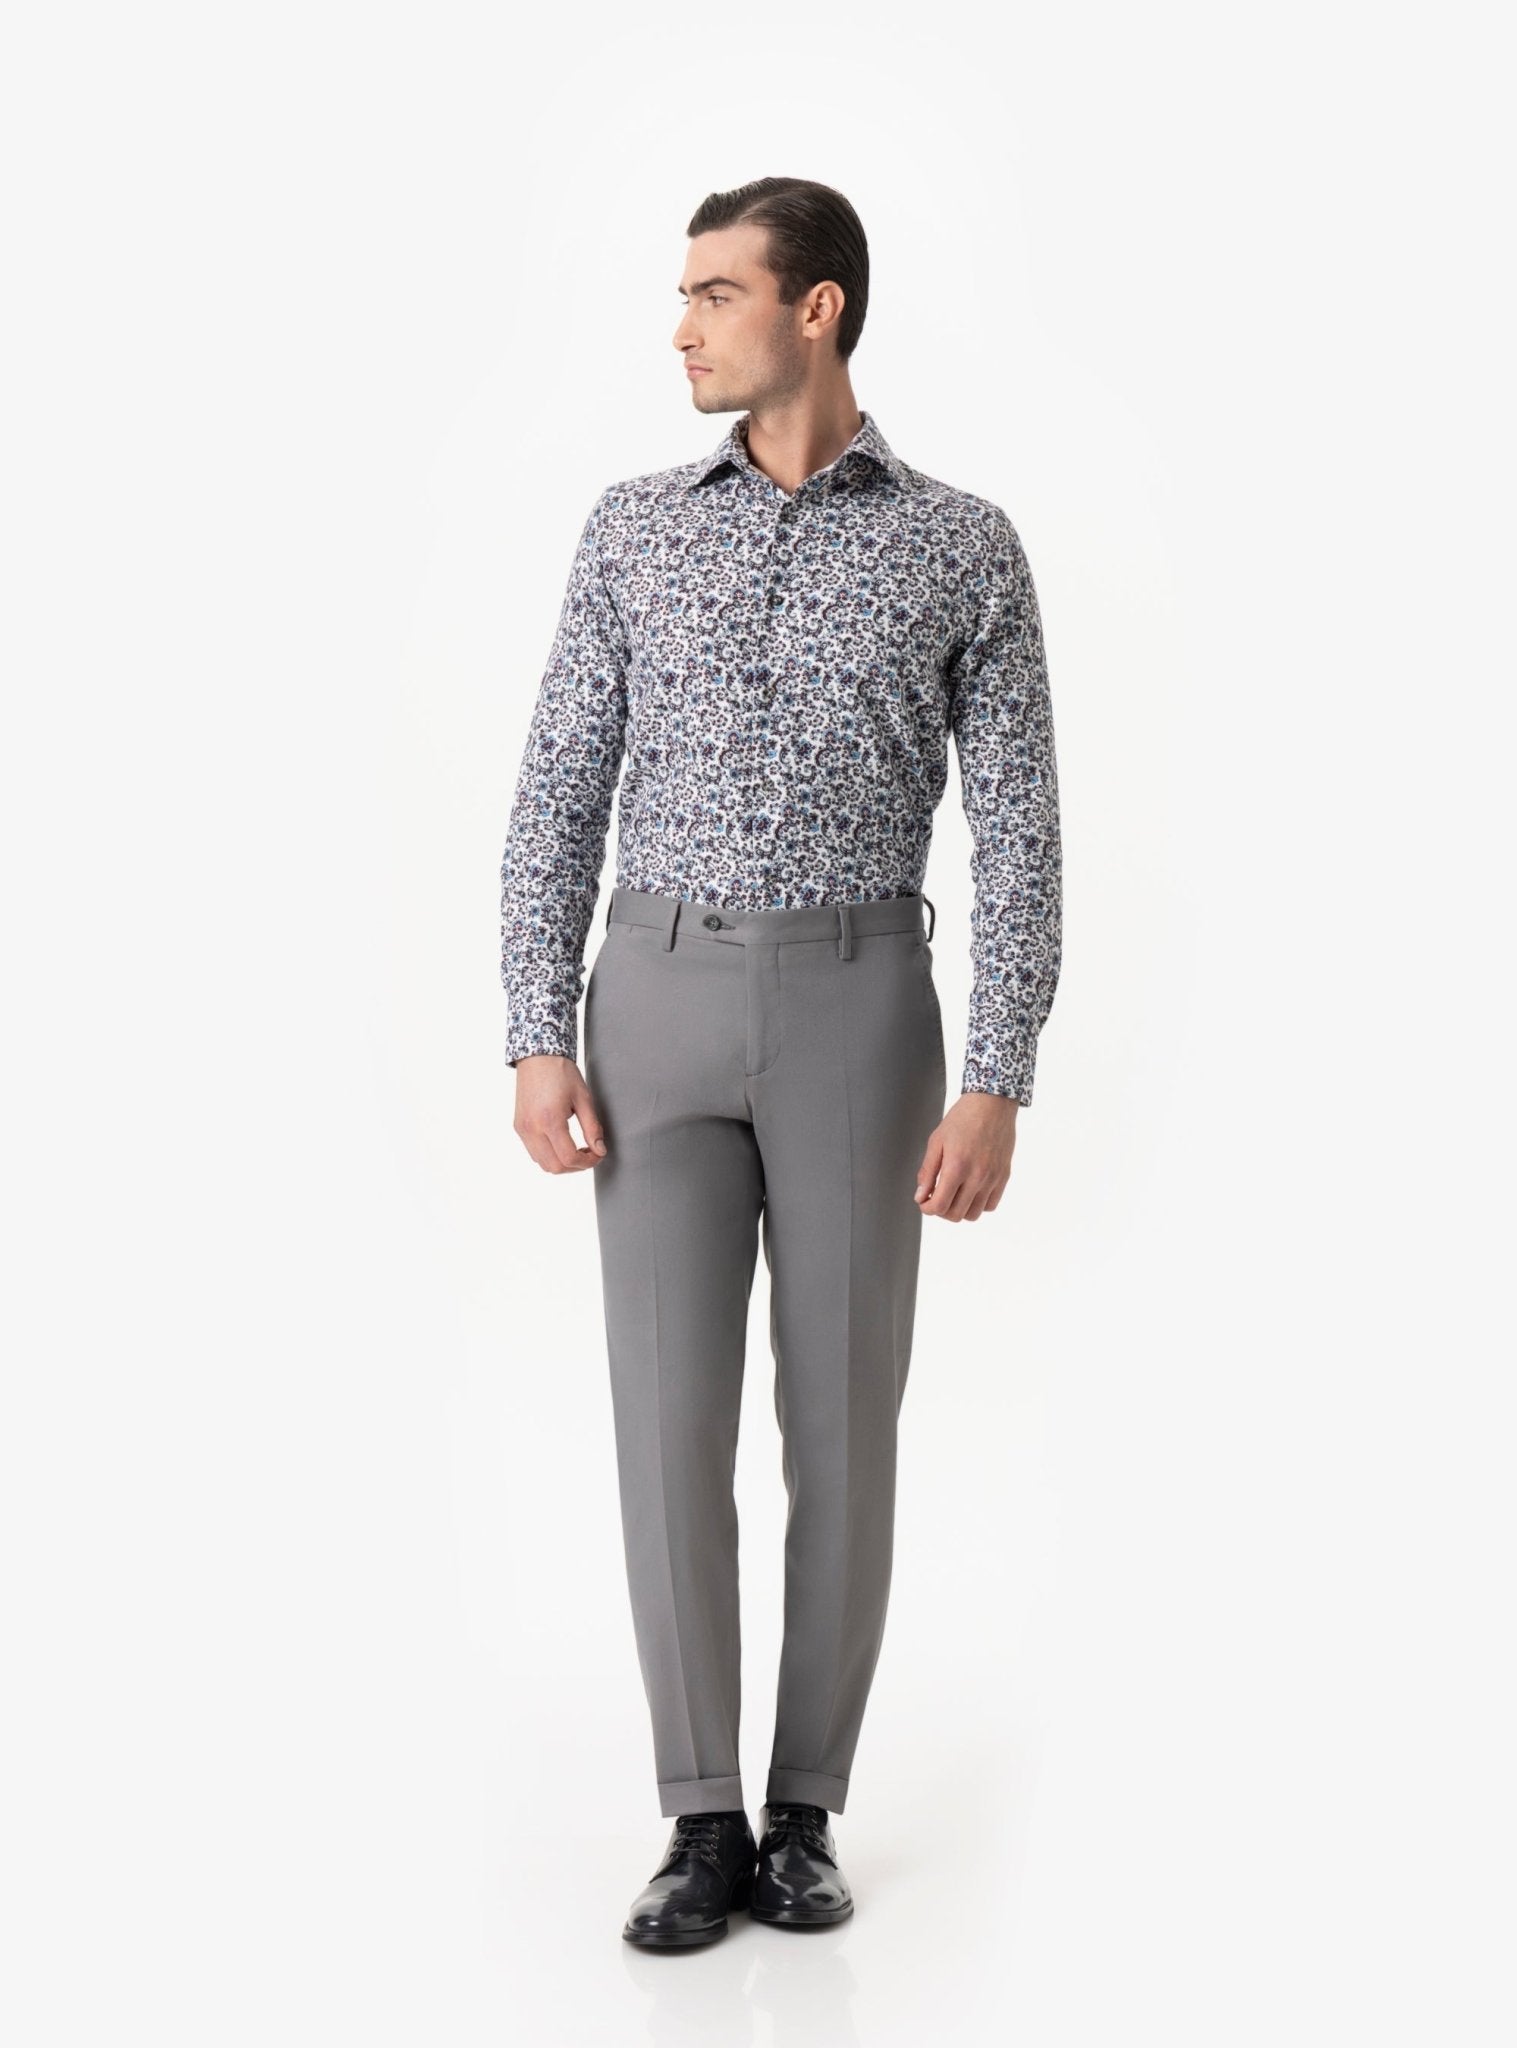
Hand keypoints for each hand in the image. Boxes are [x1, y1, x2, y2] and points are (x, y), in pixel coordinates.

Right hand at [512, 1055, 608, 1173]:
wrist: (538, 1056)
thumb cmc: (561, 1072)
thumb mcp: (584, 1098)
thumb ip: (592, 1127)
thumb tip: (600, 1150)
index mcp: (549, 1120)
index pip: (569, 1157)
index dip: (588, 1162)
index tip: (598, 1154)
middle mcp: (531, 1128)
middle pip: (554, 1167)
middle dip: (575, 1166)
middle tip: (589, 1154)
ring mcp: (522, 1129)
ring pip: (542, 1163)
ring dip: (561, 1163)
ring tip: (576, 1149)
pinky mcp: (519, 1127)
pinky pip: (534, 1152)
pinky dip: (549, 1155)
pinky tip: (562, 1143)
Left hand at [915, 1091, 1018, 1221]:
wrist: (992, 1104)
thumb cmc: (962, 1118)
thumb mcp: (936, 1141)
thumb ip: (927, 1172)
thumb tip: (921, 1196)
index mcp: (957, 1167)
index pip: (940, 1206)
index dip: (927, 1208)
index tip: (924, 1202)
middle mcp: (977, 1176)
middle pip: (956, 1214)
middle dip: (941, 1211)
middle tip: (936, 1197)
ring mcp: (993, 1178)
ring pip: (974, 1214)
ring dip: (959, 1210)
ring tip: (953, 1195)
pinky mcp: (1004, 1176)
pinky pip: (990, 1205)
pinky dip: (977, 1204)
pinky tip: (970, 1191)